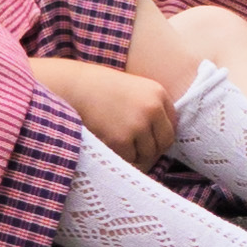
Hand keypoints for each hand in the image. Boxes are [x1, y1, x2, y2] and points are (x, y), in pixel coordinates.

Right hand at [52, 61, 178, 170]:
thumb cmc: (102, 89)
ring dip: (135, 154)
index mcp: (158, 94)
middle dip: (151, 149)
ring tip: (118, 143)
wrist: (75, 87)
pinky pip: (129, 159)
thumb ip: (151, 108)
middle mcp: (152, 108)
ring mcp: (138, 125)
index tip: (147, 139)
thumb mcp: (134, 90)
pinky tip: (109, 145)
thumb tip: (164, 142)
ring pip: (148, 155)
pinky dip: (121, 157)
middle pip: (164, 143)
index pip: (172, 126)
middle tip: (134, 148)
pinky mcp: (121, 140)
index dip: (159, 136)